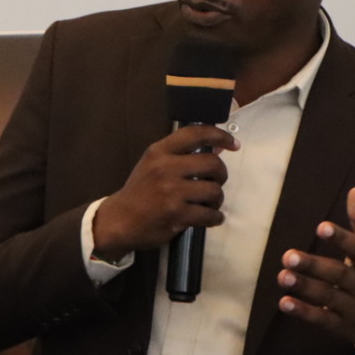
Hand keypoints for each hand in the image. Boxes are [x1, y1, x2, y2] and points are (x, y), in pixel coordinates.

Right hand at [91, 125, 237, 259]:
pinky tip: (211, 218)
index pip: (196, 133)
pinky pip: (209, 215)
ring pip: (214, 191)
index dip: (220, 136)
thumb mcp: (154, 164)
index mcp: (159, 151)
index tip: (234, 144)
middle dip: (221, 174)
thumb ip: (182, 154)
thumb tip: (218, 146)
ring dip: (217, 199)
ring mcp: (171, 192)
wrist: (120, 220)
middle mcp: (166, 168)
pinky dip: (215, 217)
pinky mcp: (177, 215)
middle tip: (216, 182)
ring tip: (211, 203)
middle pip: (213, 164)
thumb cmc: (141, 190)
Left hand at [277, 187, 354, 353]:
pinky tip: (284, 302)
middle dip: (313, 266)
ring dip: (304, 287)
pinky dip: (303, 312)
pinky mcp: (340, 326)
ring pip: (327, 297)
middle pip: (338, 275)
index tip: (321, 226)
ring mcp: (352, 308)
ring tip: (282, 275)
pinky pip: (321, 319)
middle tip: (287, 256)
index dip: (341, 238)